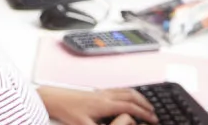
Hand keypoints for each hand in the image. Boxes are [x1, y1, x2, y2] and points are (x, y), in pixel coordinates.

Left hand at [38, 86, 157, 124]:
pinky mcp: (95, 91)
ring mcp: (100, 92)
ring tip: (145, 104)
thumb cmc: (67, 111)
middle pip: (131, 95)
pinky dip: (127, 92)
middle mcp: (104, 95)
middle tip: (154, 112)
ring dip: (137, 96)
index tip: (153, 119)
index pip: (130, 107)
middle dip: (145, 103)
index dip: (144, 113)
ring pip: (124, 90)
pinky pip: (117, 89)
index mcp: (105, 104)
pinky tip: (127, 98)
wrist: (53, 98)